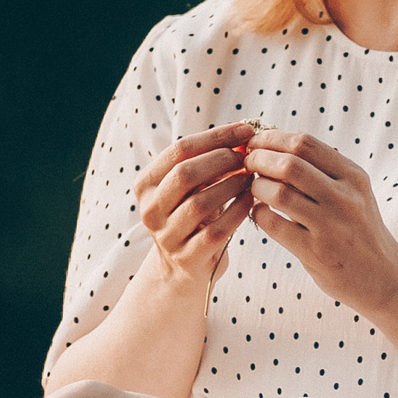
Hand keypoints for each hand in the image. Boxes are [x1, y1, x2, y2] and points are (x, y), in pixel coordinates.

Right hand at [135, 122, 257, 290]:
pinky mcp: (188, 259)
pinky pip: (217, 231)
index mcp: (146, 185)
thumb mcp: (190, 187)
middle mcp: (150, 211)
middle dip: (221, 160)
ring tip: (250, 178)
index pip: (179, 150)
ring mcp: (167, 237)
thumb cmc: (192, 216)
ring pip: (200, 203)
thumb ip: (207, 161)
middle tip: (247, 157)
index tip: (245, 130)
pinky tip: (251, 201)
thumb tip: (243, 133)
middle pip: (185, 174)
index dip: (215, 137)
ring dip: (232, 186)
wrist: (183, 266)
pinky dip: (238, 211)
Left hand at [244, 129, 397, 313]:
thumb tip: (274, 142)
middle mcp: (345, 198)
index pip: (305, 143)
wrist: (382, 276)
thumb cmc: (358, 229)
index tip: (256, 142)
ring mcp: (331, 226)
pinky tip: (259, 212)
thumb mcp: (353, 192)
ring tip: (253, 187)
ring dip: (256, 186)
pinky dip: (258, 213)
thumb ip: (323, 170)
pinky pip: (274, 224)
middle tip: (247, 163)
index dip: (272, 138)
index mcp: (353, 176)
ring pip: (279, 193)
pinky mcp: (315, 252)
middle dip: (259, 159)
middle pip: (289, 164)